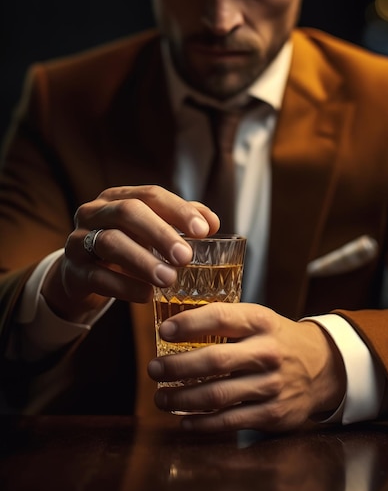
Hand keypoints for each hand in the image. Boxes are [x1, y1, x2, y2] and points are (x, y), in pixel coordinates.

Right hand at [41, 185, 218, 320]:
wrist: (81, 274)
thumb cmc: (125, 246)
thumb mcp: (149, 231)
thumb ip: (179, 222)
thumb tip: (212, 222)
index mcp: (118, 197)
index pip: (151, 195)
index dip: (178, 210)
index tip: (204, 230)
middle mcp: (96, 212)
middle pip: (128, 212)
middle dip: (160, 233)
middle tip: (186, 257)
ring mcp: (79, 240)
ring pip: (110, 243)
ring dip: (142, 261)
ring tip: (169, 279)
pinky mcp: (72, 271)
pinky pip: (97, 277)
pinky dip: (124, 286)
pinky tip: (146, 296)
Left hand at [148, 302, 345, 431]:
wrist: (323, 367)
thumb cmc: (278, 339)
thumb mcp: (259, 319)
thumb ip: (225, 321)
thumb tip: (175, 324)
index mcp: (261, 322)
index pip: (221, 317)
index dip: (189, 324)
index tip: (165, 331)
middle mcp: (267, 353)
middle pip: (214, 361)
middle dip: (176, 367)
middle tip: (153, 369)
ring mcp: (271, 386)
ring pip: (217, 395)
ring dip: (182, 398)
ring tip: (161, 397)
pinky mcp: (273, 414)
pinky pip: (229, 421)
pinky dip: (202, 423)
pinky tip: (184, 419)